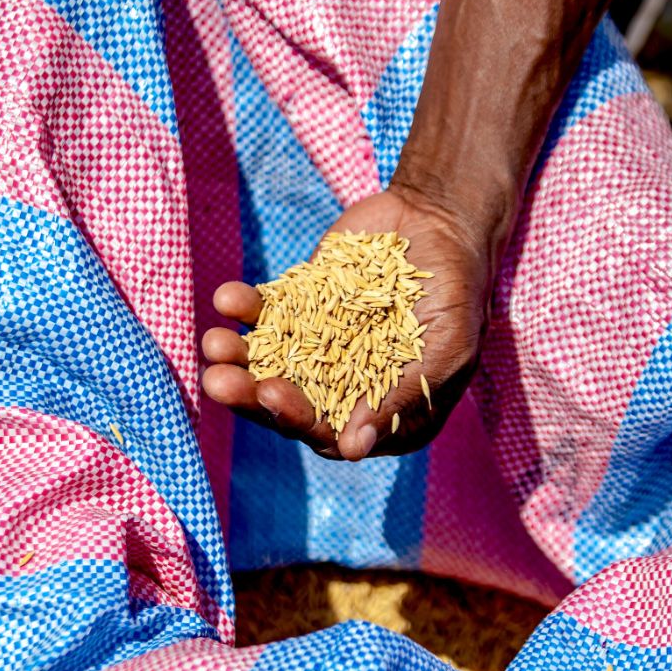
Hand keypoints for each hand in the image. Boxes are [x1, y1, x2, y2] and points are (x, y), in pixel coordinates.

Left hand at [201, 188, 491, 460]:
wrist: (440, 221)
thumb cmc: (459, 290)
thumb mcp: (446, 346)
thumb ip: (403, 396)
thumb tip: (351, 450)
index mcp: (381, 411)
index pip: (329, 432)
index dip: (297, 418)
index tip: (271, 395)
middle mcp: (344, 386)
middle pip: (288, 402)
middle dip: (250, 393)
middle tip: (218, 380)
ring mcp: (318, 345)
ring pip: (268, 362)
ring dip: (237, 357)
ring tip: (212, 343)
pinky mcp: (300, 307)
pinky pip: (265, 314)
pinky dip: (245, 309)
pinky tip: (228, 299)